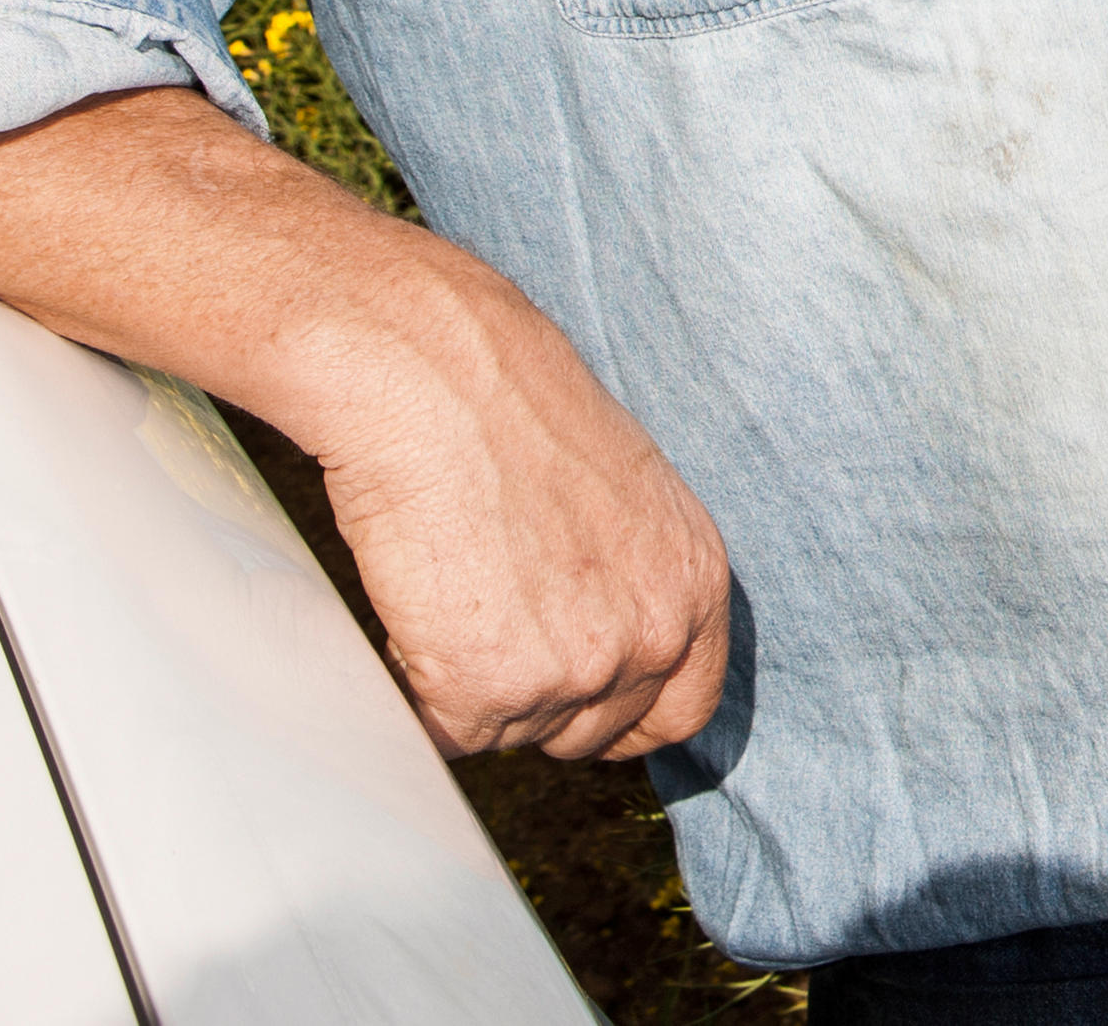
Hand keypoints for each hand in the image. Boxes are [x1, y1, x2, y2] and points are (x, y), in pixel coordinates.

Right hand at [0, 84, 732, 758]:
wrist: (429, 371)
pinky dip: (412, 688)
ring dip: (470, 685)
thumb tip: (609, 646)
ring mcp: (575, 670)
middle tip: (486, 613)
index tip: (572, 696)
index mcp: (697, 582)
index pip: (683, 711)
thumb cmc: (505, 410)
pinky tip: (410, 602)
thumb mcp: (622, 494)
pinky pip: (439, 733)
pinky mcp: (488, 687)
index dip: (619, 712)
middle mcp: (654, 634)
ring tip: (449, 584)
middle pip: (591, 736)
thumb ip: (632, 579)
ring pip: (508, 733)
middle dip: (536, 698)